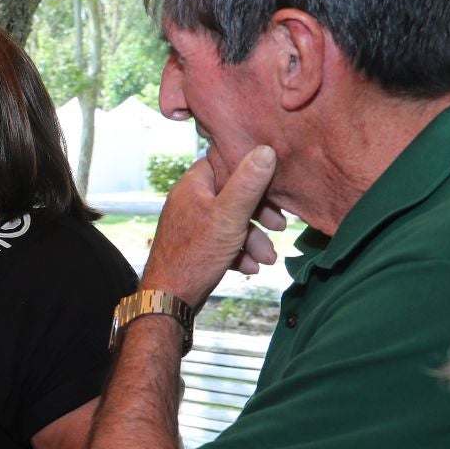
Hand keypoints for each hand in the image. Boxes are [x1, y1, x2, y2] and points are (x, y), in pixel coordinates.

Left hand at [144, 146, 284, 308]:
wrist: (169, 300)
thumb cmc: (195, 255)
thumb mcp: (229, 216)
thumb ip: (248, 183)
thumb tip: (266, 148)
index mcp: (193, 185)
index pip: (226, 163)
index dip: (253, 171)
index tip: (276, 185)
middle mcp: (190, 200)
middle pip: (234, 195)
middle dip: (260, 213)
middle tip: (280, 225)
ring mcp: (192, 224)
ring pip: (232, 222)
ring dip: (254, 239)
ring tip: (268, 257)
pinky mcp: (196, 245)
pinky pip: (223, 241)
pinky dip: (239, 252)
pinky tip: (250, 267)